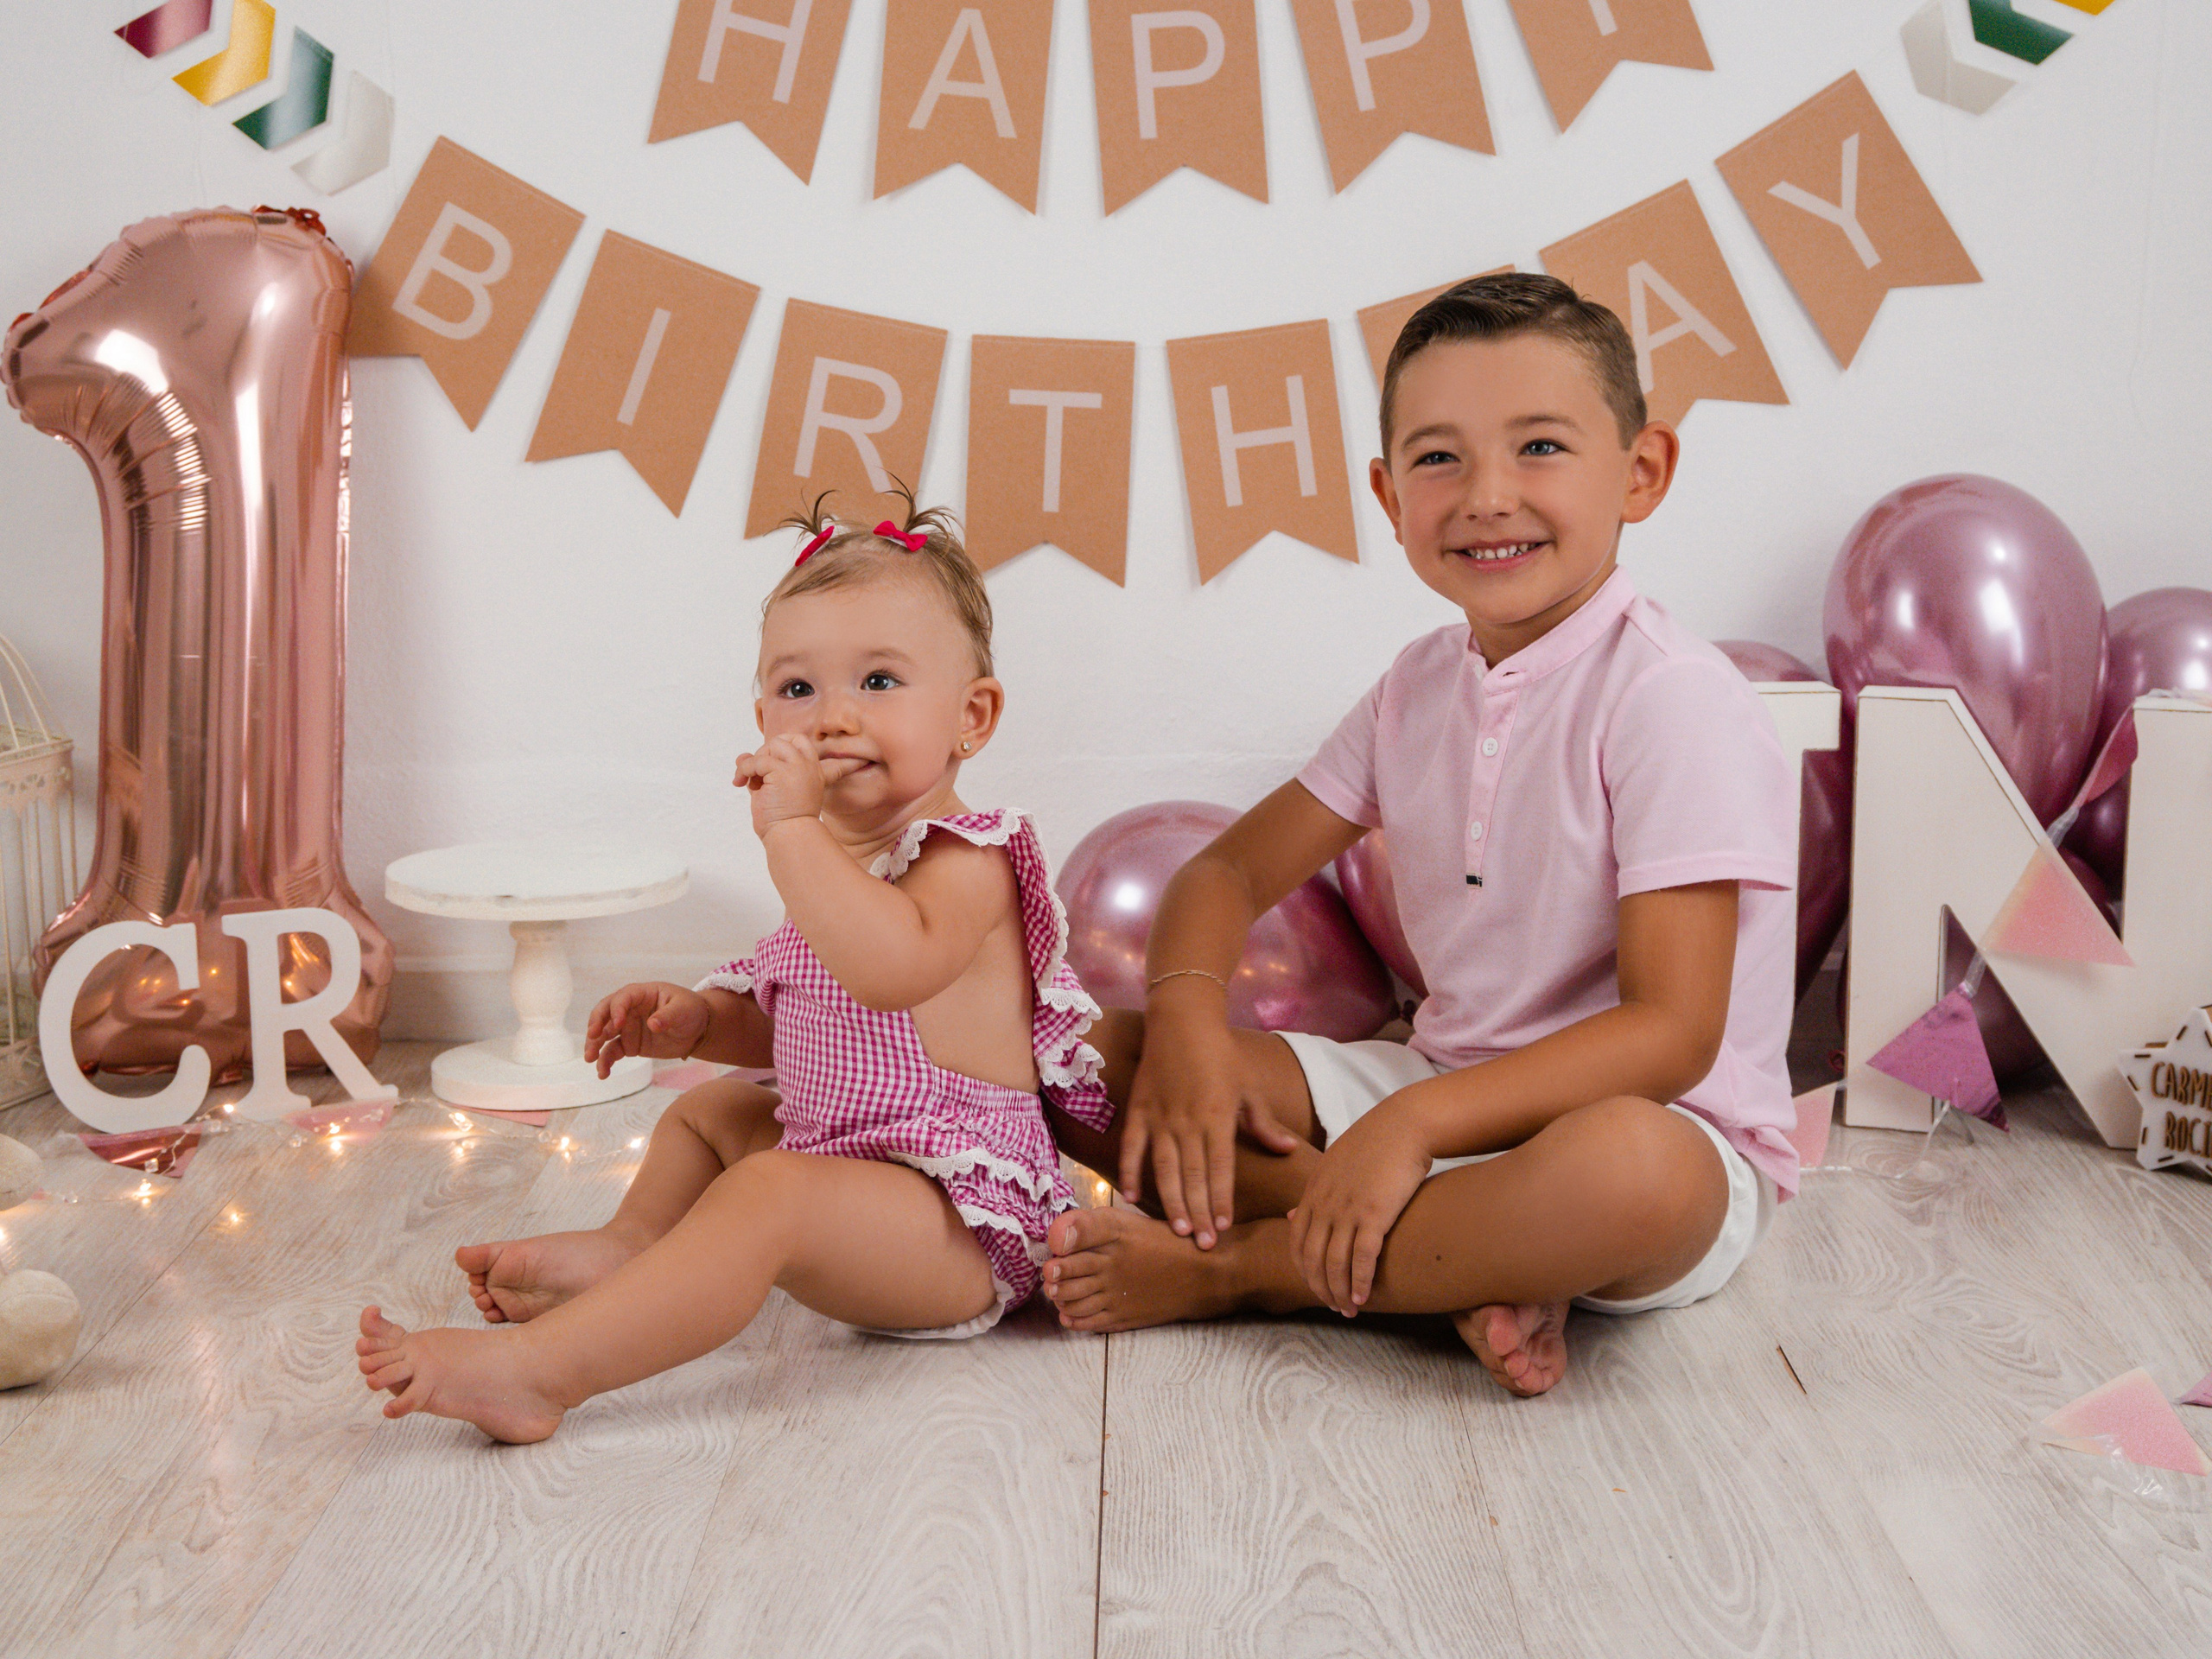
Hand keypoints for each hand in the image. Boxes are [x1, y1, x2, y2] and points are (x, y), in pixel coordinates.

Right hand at [584, 982, 710, 1077]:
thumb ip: (668, 1016)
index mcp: (642, 994)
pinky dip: (605, 1061)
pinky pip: (612, 1052)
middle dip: (596, 1024)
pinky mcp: (629, 1044)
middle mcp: (629, 1009)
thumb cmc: (690, 1010)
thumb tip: (652, 1024)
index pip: (623, 998)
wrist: (697, 1029)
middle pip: (605, 1013)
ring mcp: (627, 1027)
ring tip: (590, 1059)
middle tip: (593, 1037)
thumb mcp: (684, 1009)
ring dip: (594, 1045)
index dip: (617, 1009)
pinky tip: (603, 1073)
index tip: (618, 1024)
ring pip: (604, 1034)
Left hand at [733, 733, 850, 834]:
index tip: (862, 763)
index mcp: (815, 777)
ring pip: (771, 746)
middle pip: (786, 739)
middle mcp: (810, 768)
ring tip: (749, 782)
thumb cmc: (781, 823)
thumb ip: (762, 772)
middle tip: (758, 774)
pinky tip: (742, 783)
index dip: (847, 763)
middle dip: (767, 751)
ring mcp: (797, 767)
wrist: (787, 837)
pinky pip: (756, 760)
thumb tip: (742, 755)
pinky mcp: (782, 771)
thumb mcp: (774, 792)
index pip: (832, 763)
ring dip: (754, 762)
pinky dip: (744, 770)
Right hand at [1120, 995, 1304, 1249]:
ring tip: (1177, 1230)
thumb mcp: (1249, 1087)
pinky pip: (1132, 1147)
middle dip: (1199, 1212)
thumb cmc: (1222, 1054)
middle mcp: (1189, 1122)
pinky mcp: (1139, 1110)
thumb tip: (1287, 1150)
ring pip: (1165, 1168)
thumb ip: (1264, 1124)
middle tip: (1203, 1245)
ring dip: (1171, 1200)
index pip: (1221, 1168)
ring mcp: (1160, 1117)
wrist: (1182, 1020)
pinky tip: (1130, 1198)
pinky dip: (1130, 1171)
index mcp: (1219, 1117)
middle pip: (1194, 1176)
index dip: (1222, 1199)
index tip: (1224, 1227)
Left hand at [1286, 1100, 1432, 1315]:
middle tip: (1333, 1306)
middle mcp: (1324, 1202)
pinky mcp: (1374, 1214)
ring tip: (1349, 1310)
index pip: (1296, 1242)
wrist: (1404, 1125)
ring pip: (1334, 1263)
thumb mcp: (1332, 1165)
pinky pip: (1362, 1258)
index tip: (1316, 1286)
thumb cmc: (1374, 1144)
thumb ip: (1312, 1194)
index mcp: (1312, 1191)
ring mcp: (1347, 1209)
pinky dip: (1359, 1282)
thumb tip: (1292, 1216)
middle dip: (1320, 1288)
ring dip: (1339, 1292)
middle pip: (1312, 1258)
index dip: (1304, 1270)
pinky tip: (1363, 1298)